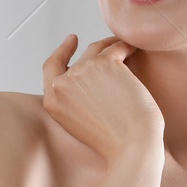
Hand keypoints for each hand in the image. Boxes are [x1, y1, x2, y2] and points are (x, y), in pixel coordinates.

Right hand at [41, 34, 164, 163]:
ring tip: (125, 46)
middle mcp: (62, 84)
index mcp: (52, 101)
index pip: (51, 67)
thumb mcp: (79, 123)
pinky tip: (134, 49)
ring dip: (112, 44)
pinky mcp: (105, 63)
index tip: (71, 40)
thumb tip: (86, 76)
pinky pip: (117, 47)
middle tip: (108, 42)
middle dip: (96, 50)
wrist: (132, 145)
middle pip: (80, 58)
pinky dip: (127, 46)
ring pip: (98, 48)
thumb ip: (74, 100)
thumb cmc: (113, 142)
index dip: (61, 52)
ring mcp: (82, 71)